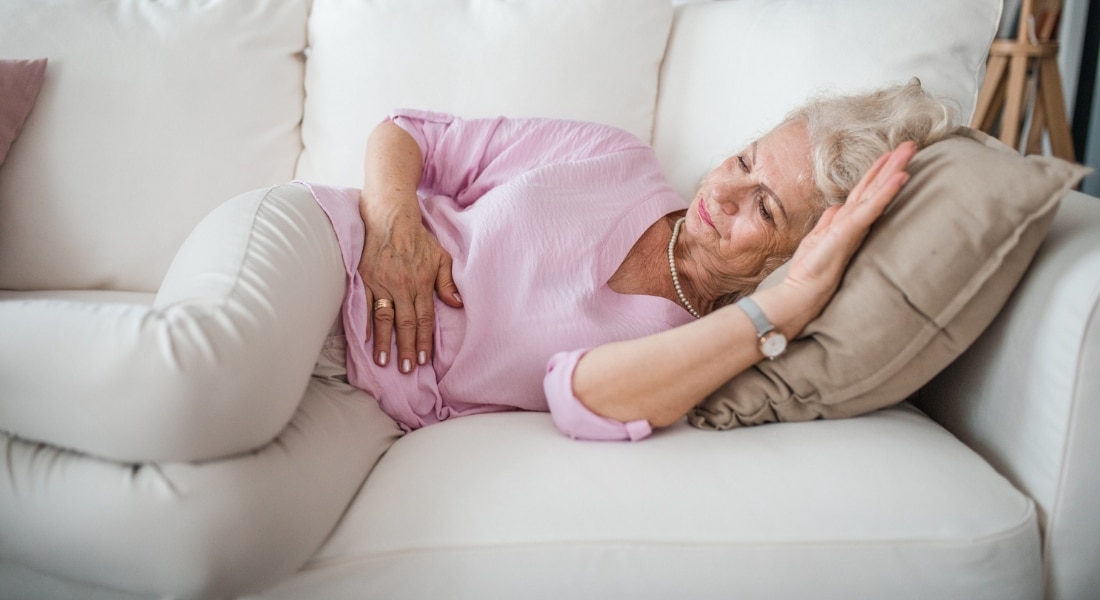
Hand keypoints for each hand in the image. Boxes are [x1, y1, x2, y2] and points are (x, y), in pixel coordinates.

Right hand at [358, 199, 462, 372]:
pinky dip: (365, 323)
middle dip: (405, 348)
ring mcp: (381, 283)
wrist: (391, 217)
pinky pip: (365, 304)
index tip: (423, 360)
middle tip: (404, 369)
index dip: (423, 341)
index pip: (424, 319)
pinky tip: (364, 340)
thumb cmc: (418, 238)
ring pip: (384, 318)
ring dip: (384, 342)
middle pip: (405, 324)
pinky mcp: (365, 278)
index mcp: (421, 284)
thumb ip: (448, 283)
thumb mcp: (441, 257)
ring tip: (383, 361)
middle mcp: (402, 287)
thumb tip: (457, 305)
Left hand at [772, 141, 916, 333]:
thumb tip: (836, 207)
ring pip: (876, 193)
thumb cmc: (810, 270)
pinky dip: (885, 192)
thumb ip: (828, 222)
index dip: (877, 172)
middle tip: (912, 145)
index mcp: (846, 222)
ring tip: (909, 151)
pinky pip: (870, 208)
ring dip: (893, 170)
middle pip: (875, 187)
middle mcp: (853, 222)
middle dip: (892, 165)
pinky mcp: (849, 232)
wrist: (803, 293)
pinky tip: (899, 177)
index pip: (864, 192)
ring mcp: (853, 227)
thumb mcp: (817, 238)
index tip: (891, 154)